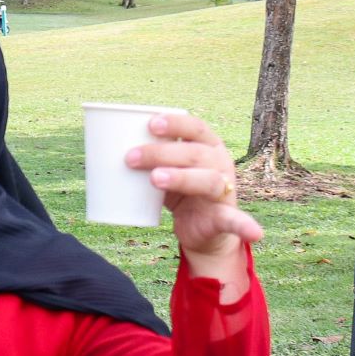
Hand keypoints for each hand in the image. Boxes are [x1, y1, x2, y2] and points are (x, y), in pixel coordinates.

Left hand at [130, 112, 263, 289]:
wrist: (204, 232)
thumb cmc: (180, 193)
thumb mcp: (164, 172)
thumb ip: (144, 159)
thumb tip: (99, 142)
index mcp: (207, 147)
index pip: (195, 127)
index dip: (175, 123)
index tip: (149, 123)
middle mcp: (220, 164)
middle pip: (194, 153)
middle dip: (162, 153)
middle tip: (130, 157)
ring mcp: (224, 190)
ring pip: (208, 180)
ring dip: (181, 178)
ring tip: (154, 180)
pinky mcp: (224, 217)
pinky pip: (236, 221)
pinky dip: (246, 226)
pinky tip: (255, 233)